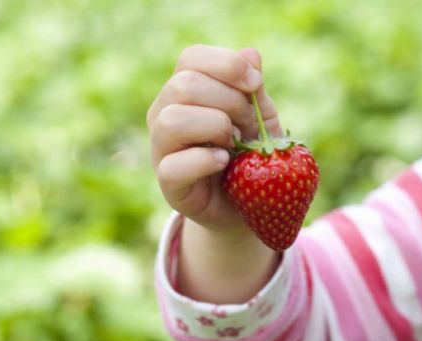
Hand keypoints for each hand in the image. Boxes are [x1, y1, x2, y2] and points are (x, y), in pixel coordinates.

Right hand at [147, 44, 282, 232]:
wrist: (250, 205)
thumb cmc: (251, 155)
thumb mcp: (260, 119)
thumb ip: (252, 90)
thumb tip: (251, 54)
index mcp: (184, 92)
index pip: (191, 59)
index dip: (226, 65)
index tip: (255, 84)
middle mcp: (164, 114)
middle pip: (183, 85)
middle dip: (229, 101)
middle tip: (248, 124)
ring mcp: (161, 150)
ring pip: (172, 120)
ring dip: (215, 128)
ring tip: (234, 144)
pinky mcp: (169, 185)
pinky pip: (174, 165)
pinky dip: (206, 160)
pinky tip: (226, 162)